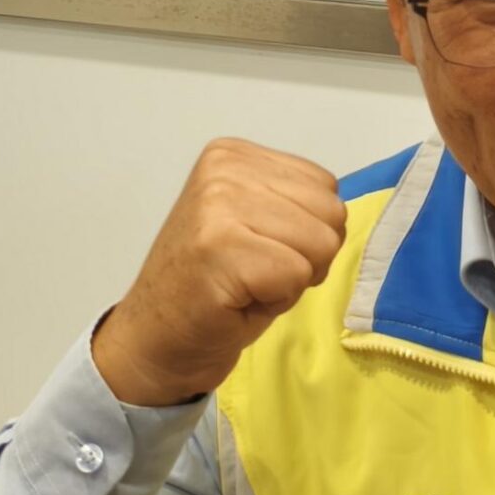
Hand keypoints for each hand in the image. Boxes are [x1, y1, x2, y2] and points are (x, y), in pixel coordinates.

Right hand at [92, 139, 347, 406]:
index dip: (307, 232)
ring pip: (320, 243)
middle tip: (256, 274)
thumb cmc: (215, 288)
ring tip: (248, 285)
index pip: (325, 186)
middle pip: (330, 213)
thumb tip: (339, 215)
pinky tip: (239, 300)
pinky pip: (297, 274)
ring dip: (293, 279)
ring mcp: (219, 204)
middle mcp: (224, 169)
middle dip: (306, 257)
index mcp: (233, 155)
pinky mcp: (220, 246)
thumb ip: (294, 204)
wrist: (155, 340)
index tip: (259, 251)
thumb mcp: (255, 222)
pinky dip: (278, 299)